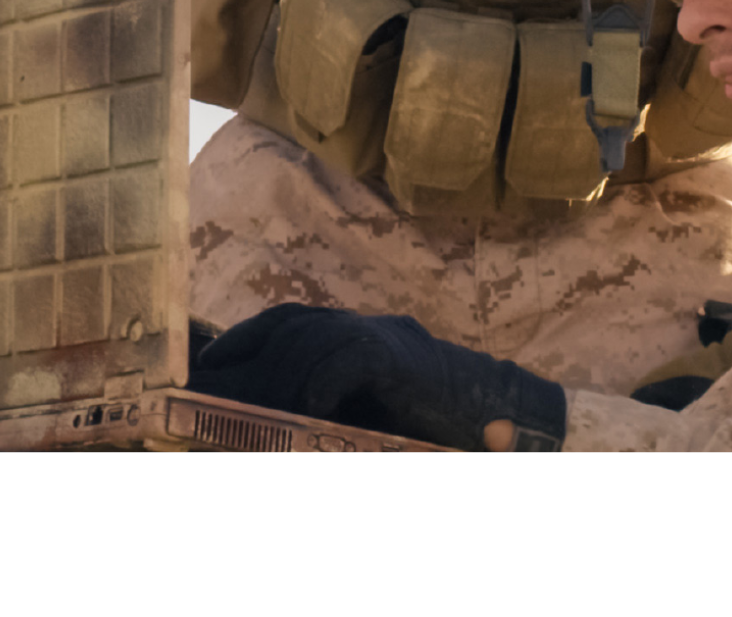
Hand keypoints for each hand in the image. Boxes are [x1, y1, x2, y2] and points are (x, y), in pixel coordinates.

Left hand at [188, 303, 564, 450]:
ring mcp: (390, 337)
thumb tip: (270, 428)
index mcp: (359, 336)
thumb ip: (326, 411)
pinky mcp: (406, 356)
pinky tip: (306, 412)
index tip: (205, 367)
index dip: (242, 339)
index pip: (287, 320)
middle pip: (293, 325)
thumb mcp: (368, 416)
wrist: (510, 417)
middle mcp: (370, 327)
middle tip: (210, 387)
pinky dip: (321, 383)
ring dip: (278, 377)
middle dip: (247, 356)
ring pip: (316, 338)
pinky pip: (350, 358)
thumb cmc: (437, 426)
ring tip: (255, 412)